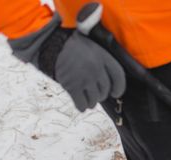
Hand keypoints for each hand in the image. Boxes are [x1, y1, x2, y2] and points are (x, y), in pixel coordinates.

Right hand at [8, 14, 124, 111]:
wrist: (51, 42)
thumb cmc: (72, 46)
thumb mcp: (93, 47)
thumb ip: (103, 63)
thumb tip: (110, 86)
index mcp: (103, 57)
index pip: (119, 77)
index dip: (119, 88)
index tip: (115, 93)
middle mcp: (96, 68)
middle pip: (105, 91)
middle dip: (100, 95)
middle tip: (94, 92)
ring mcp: (84, 78)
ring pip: (94, 100)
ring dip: (91, 101)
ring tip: (86, 97)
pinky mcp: (72, 86)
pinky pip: (82, 104)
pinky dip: (82, 106)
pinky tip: (80, 104)